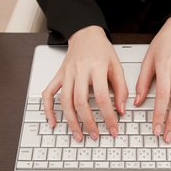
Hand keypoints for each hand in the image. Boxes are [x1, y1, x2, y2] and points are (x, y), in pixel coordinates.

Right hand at [42, 26, 127, 141]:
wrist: (85, 34)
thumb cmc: (102, 50)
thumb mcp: (117, 66)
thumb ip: (121, 88)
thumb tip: (121, 110)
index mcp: (97, 68)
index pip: (102, 97)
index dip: (108, 116)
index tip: (113, 129)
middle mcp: (79, 71)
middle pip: (81, 102)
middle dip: (88, 123)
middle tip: (95, 136)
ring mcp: (66, 74)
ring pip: (65, 101)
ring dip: (70, 121)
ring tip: (78, 135)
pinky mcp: (58, 76)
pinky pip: (49, 94)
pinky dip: (48, 109)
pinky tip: (53, 122)